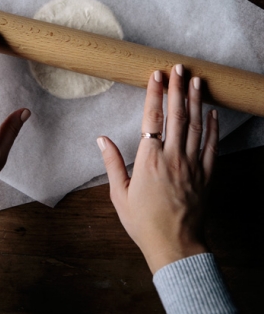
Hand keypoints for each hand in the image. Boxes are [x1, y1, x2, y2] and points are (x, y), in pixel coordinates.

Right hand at [97, 65, 217, 273]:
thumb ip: (112, 163)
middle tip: (179, 68)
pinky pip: (211, 145)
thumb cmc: (144, 222)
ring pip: (195, 125)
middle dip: (177, 88)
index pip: (152, 118)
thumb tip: (101, 139)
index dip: (155, 94)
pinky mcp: (206, 174)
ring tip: (196, 81)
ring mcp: (192, 164)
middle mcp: (172, 157)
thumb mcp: (120, 194)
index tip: (156, 75)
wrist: (175, 245)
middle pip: (177, 115)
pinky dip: (213, 127)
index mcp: (149, 159)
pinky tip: (212, 112)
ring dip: (195, 101)